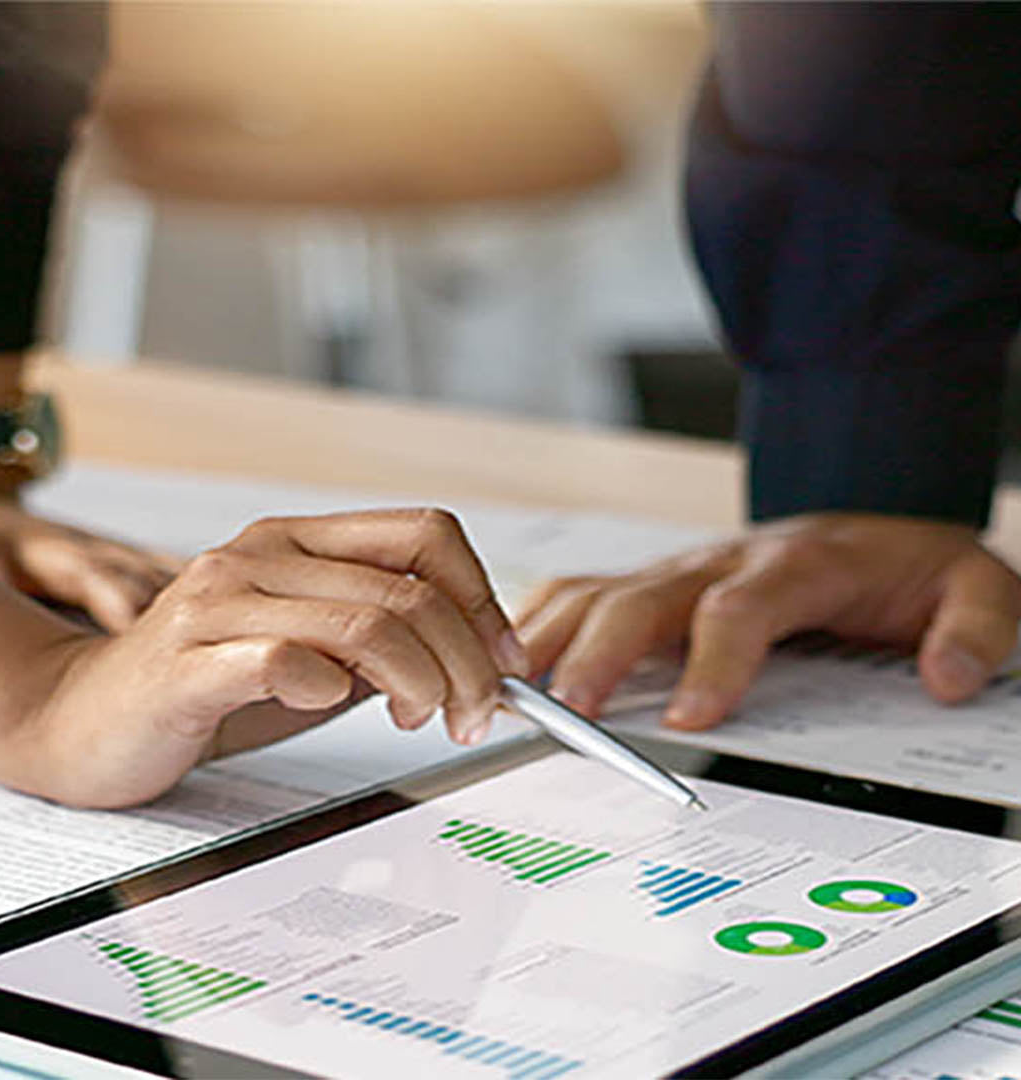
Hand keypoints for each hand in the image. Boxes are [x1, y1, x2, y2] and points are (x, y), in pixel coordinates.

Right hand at [0, 509, 527, 806]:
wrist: (84, 720)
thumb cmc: (208, 687)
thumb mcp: (315, 653)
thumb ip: (383, 643)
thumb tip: (481, 660)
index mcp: (299, 540)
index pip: (424, 533)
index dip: (482, 595)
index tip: (505, 657)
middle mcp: (261, 554)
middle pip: (408, 589)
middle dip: (468, 660)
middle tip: (477, 712)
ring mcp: (219, 602)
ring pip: (364, 622)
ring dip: (421, 682)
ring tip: (424, 719)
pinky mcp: (186, 661)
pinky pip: (283, 661)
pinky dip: (330, 689)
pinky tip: (331, 705)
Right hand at [516, 513, 1020, 729]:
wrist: (870, 531)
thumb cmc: (903, 567)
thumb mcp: (975, 585)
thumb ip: (976, 626)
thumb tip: (944, 678)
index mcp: (795, 562)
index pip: (739, 608)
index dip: (710, 663)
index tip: (686, 721)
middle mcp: (724, 561)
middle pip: (643, 598)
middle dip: (600, 654)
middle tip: (570, 712)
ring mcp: (683, 569)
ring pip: (600, 591)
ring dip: (553, 638)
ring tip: (515, 688)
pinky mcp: (659, 582)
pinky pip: (589, 590)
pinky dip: (545, 620)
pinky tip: (520, 657)